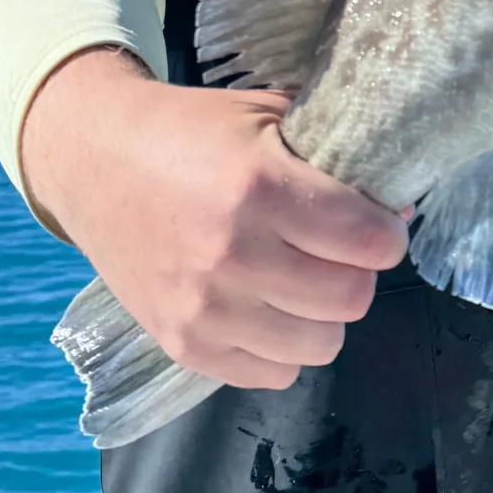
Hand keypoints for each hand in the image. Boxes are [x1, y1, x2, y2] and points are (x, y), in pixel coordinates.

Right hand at [21, 50, 405, 388]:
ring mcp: (204, 308)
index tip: (372, 223)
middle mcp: (233, 255)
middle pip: (352, 299)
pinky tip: (265, 307)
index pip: (371, 243)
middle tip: (335, 251)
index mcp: (259, 187)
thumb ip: (335, 159)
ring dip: (322, 314)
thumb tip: (398, 213)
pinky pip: (273, 374)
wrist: (94, 161)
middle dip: (357, 273)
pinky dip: (281, 346)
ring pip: (320, 345)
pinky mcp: (183, 345)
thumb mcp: (266, 118)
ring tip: (300, 281)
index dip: (384, 233)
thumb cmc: (189, 132)